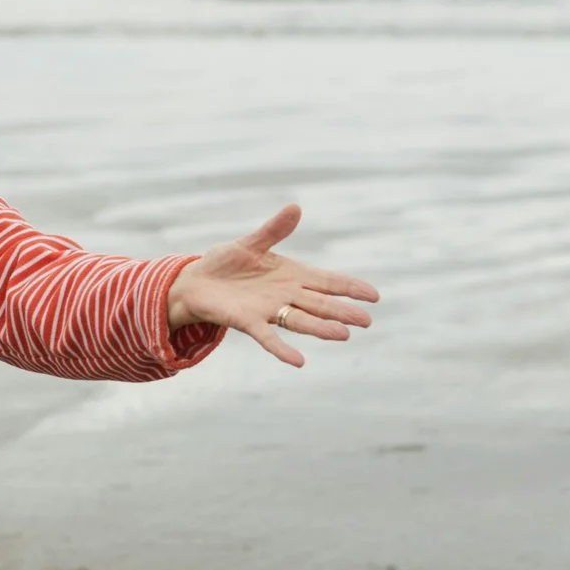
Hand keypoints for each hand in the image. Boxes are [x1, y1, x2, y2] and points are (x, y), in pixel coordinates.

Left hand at [165, 204, 378, 368]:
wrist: (195, 282)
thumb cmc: (226, 263)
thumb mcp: (251, 243)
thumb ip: (274, 230)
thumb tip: (295, 207)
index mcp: (292, 276)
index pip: (328, 282)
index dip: (350, 287)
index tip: (374, 295)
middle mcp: (285, 296)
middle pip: (320, 305)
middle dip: (343, 312)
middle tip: (367, 321)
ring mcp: (268, 310)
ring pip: (300, 321)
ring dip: (321, 328)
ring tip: (343, 335)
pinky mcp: (247, 322)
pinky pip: (268, 338)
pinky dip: (282, 349)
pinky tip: (298, 362)